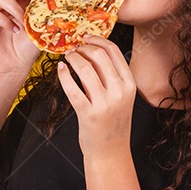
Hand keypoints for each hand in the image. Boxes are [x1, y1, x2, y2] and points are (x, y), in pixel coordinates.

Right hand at [0, 0, 50, 80]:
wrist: (14, 66)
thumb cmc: (28, 48)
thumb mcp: (42, 28)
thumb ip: (48, 14)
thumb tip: (63, 1)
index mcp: (21, 0)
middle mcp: (7, 1)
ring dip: (16, 9)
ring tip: (23, 24)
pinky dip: (5, 21)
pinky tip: (13, 30)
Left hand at [56, 35, 135, 160]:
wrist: (110, 152)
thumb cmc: (112, 122)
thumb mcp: (120, 97)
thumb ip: (110, 77)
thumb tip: (91, 51)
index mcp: (130, 85)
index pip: (114, 52)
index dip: (98, 40)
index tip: (86, 37)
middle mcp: (119, 92)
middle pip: (99, 56)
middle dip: (83, 47)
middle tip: (73, 48)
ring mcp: (104, 104)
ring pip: (85, 69)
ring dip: (73, 59)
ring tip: (67, 57)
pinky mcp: (88, 114)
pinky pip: (72, 88)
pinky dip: (64, 75)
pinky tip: (60, 70)